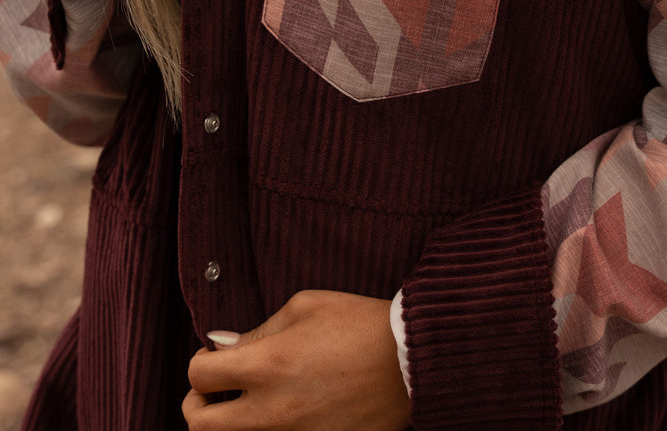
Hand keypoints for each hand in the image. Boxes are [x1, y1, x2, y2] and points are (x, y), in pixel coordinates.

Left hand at [183, 290, 410, 429]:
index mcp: (267, 365)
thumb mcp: (304, 307)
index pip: (199, 376)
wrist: (410, 359)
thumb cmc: (357, 323)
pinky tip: (282, 409)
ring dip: (228, 424)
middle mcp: (272, 411)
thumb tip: (220, 346)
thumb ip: (258, 330)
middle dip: (196, 405)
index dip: (199, 361)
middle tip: (212, 389)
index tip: (212, 354)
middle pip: (200, 427)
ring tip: (246, 401)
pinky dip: (266, 430)